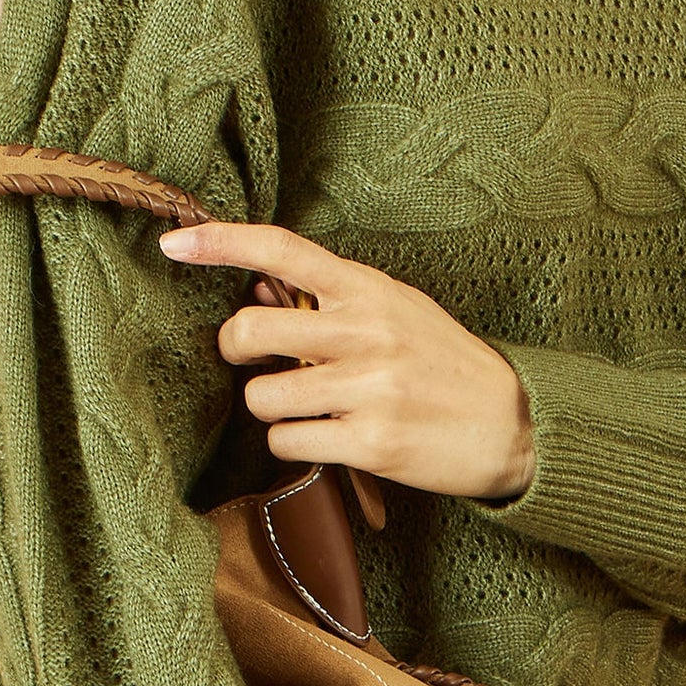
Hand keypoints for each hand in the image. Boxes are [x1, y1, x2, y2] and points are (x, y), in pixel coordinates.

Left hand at [156, 219, 535, 501]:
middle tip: (252, 360)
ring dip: (271, 408)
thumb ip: (334, 298)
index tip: (172, 242)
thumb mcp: (398, 309)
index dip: (219, 241)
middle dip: (234, 349)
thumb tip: (254, 287)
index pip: (281, 249)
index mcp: (368, 290)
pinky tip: (324, 439)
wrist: (512, 423)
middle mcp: (365, 331)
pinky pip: (287, 442)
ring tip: (307, 407)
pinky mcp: (371, 441)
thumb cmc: (445, 363)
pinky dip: (293, 444)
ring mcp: (368, 388)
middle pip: (250, 330)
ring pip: (262, 397)